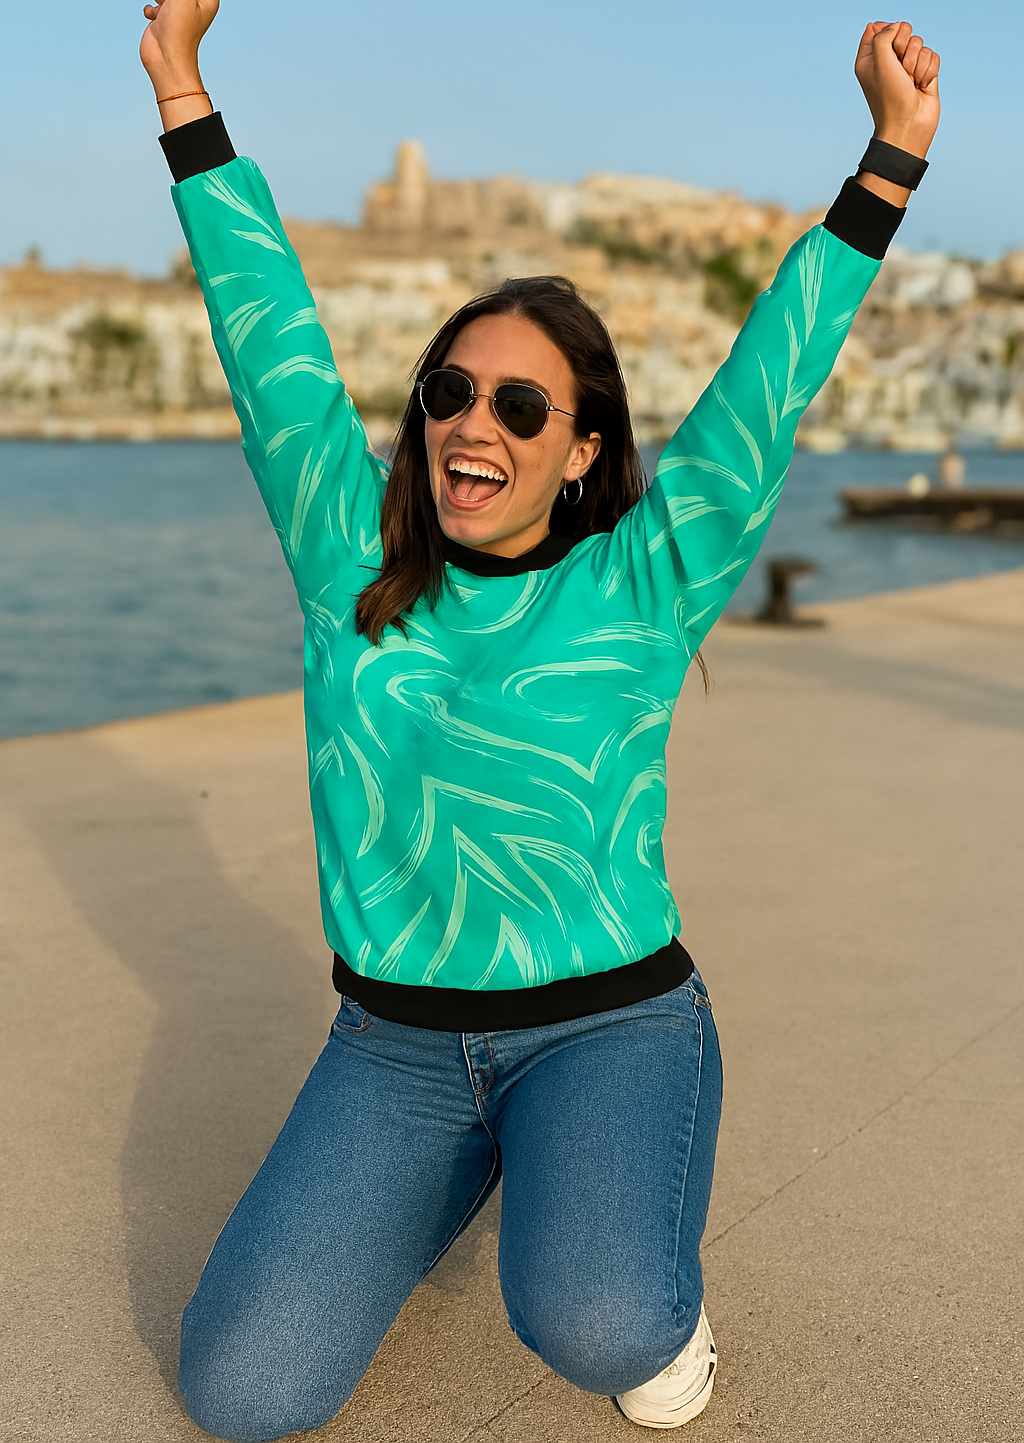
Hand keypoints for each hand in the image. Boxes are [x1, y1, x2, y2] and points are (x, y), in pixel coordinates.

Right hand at [140, 0, 218, 90]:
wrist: (165, 59)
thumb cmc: (180, 30)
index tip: (175, 2)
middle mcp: (194, 4)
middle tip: (168, 2)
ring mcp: (178, 11)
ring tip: (162, 5)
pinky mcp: (164, 19)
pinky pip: (154, 4)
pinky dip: (151, 9)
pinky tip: (154, 17)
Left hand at [855, 21, 939, 158]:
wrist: (909, 125)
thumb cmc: (890, 98)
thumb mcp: (879, 62)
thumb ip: (883, 36)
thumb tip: (895, 26)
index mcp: (869, 58)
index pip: (876, 28)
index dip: (886, 30)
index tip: (890, 44)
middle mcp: (887, 61)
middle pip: (903, 30)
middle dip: (906, 46)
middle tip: (900, 67)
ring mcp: (907, 67)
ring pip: (920, 43)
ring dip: (917, 62)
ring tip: (910, 81)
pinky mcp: (924, 73)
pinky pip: (933, 56)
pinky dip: (929, 70)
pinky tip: (921, 86)